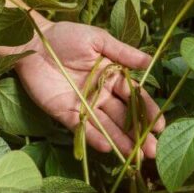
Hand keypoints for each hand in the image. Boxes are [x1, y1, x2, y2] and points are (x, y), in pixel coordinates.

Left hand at [12, 21, 165, 158]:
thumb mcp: (98, 40)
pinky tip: (107, 148)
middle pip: (123, 117)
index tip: (160, 126)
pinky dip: (94, 138)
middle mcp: (100, 94)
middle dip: (139, 134)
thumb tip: (150, 62)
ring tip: (136, 157)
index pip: (134, 97)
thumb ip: (123, 52)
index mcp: (112, 76)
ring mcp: (83, 106)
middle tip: (153, 151)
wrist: (33, 41)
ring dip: (121, 141)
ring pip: (106, 126)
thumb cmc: (66, 36)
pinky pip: (81, 128)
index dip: (148, 111)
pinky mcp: (64, 113)